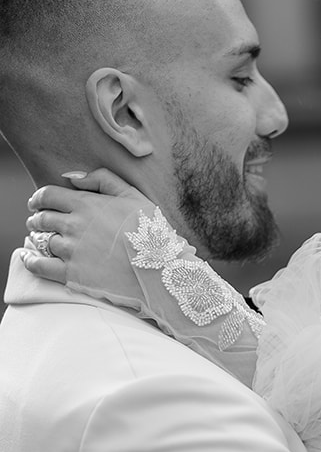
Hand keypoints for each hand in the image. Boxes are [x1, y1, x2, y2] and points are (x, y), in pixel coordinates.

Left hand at [22, 168, 150, 284]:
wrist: (161, 269)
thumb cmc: (152, 232)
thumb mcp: (133, 195)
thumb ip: (102, 178)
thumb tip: (72, 177)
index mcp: (87, 204)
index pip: (47, 195)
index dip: (38, 198)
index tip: (36, 203)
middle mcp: (74, 225)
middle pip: (42, 217)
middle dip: (38, 218)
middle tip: (40, 222)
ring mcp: (71, 250)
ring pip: (41, 240)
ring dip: (38, 238)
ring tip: (41, 240)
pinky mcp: (72, 274)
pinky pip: (39, 266)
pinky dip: (30, 260)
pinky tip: (28, 257)